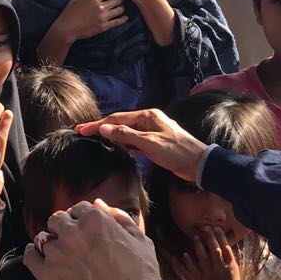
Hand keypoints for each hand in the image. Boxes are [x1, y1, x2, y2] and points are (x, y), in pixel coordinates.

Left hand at [22, 200, 160, 279]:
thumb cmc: (141, 278)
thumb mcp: (141, 240)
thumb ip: (119, 217)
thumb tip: (98, 203)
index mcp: (95, 219)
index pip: (77, 209)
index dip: (80, 220)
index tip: (83, 232)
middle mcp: (72, 232)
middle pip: (56, 220)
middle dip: (63, 230)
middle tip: (73, 246)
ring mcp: (57, 253)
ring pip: (43, 239)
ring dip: (51, 246)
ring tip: (62, 259)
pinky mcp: (46, 275)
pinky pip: (30, 256)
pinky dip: (33, 256)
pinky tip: (41, 261)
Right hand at [51, 0, 126, 43]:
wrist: (66, 28)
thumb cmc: (69, 13)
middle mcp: (100, 6)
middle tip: (119, 0)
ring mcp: (103, 17)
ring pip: (119, 9)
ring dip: (121, 8)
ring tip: (121, 8)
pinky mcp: (103, 26)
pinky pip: (117, 22)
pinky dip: (123, 19)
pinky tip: (125, 17)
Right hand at [77, 109, 208, 182]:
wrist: (199, 163)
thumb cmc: (176, 152)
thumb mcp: (149, 143)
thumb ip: (126, 135)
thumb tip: (104, 128)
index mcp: (147, 116)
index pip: (116, 119)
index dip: (98, 124)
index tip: (81, 129)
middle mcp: (149, 119)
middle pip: (120, 122)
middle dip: (101, 127)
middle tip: (83, 132)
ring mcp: (152, 130)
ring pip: (126, 130)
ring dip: (111, 133)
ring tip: (95, 137)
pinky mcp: (155, 140)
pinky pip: (134, 137)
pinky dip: (123, 140)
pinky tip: (116, 145)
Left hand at [178, 227, 242, 279]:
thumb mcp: (235, 270)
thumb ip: (230, 258)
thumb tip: (224, 243)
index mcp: (231, 266)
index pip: (226, 247)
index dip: (221, 237)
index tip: (216, 228)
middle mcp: (220, 269)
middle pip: (215, 250)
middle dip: (210, 237)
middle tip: (205, 227)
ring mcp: (210, 275)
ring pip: (203, 257)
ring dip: (199, 246)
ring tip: (196, 237)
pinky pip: (193, 269)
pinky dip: (188, 261)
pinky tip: (185, 253)